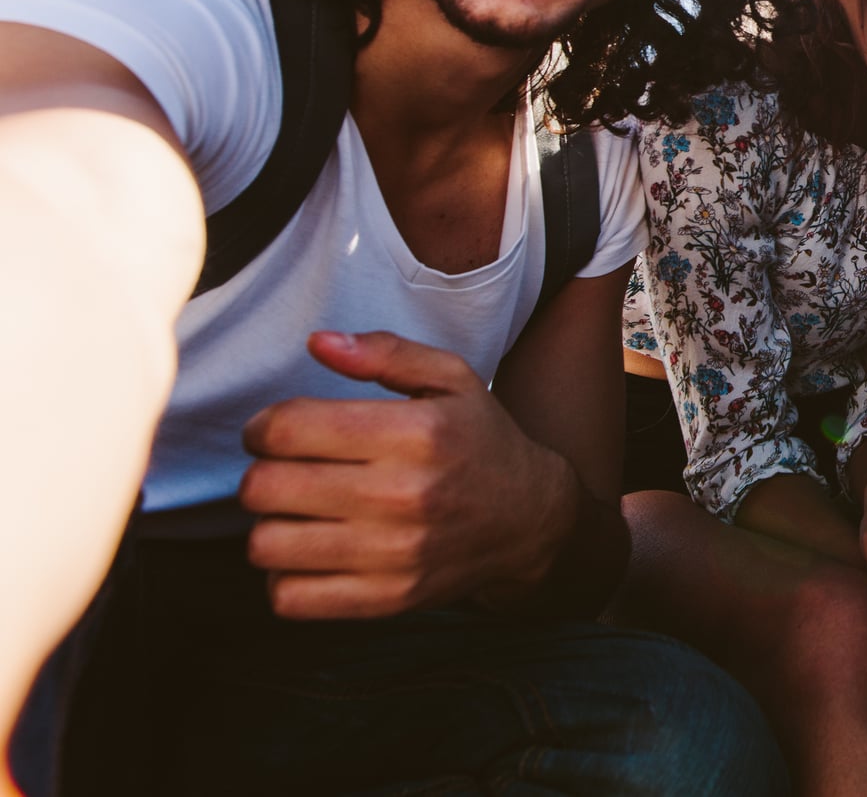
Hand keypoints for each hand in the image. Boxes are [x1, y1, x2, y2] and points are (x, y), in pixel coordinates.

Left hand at [239, 330, 578, 617]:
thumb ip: (385, 353)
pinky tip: (312, 552)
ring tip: (298, 513)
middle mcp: (404, 494)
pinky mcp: (387, 599)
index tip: (276, 432)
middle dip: (262, 473)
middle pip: (266, 487)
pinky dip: (286, 576)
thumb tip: (318, 343)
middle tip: (285, 471)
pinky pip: (291, 599)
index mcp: (415, 432)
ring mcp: (394, 554)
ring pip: (268, 545)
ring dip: (271, 526)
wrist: (529, 519)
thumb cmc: (478, 441)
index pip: (288, 428)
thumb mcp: (451, 379)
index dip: (263, 426)